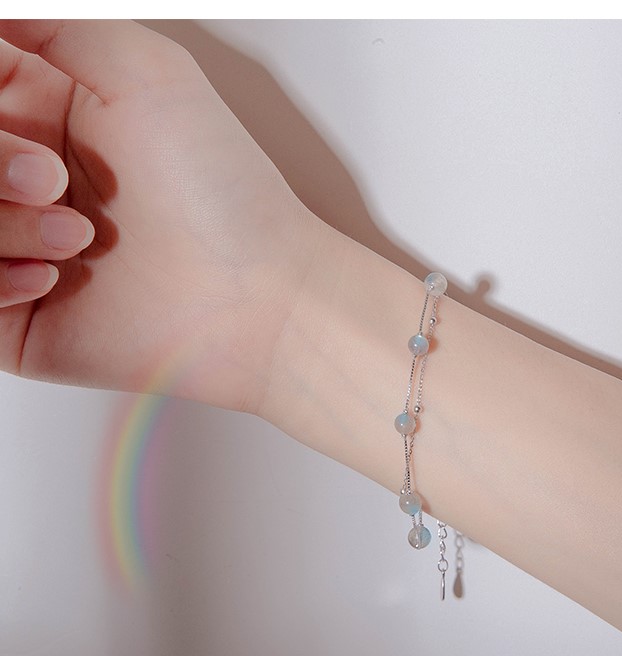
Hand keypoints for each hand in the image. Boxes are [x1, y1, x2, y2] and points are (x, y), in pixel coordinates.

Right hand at [0, 20, 319, 410]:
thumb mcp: (142, 69)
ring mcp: (18, 249)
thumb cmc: (218, 189)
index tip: (12, 111)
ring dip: (3, 221)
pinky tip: (55, 278)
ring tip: (79, 236)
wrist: (255, 296)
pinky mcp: (16, 319)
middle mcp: (23, 181)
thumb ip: (53, 25)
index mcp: (44, 117)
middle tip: (51, 177)